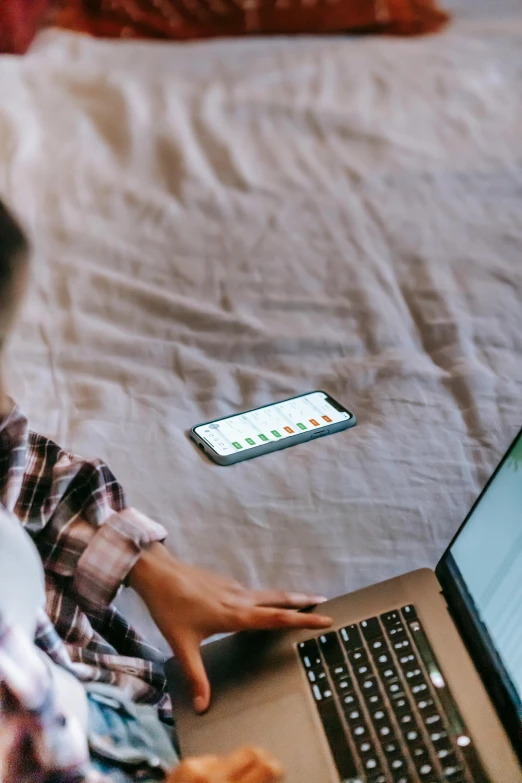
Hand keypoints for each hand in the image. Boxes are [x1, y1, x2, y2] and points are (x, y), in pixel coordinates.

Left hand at [130, 544, 331, 712]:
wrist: (158, 574)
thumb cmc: (170, 609)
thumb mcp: (182, 647)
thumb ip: (196, 676)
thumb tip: (202, 706)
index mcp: (236, 614)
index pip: (277, 617)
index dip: (303, 619)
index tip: (325, 619)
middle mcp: (240, 599)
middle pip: (280, 599)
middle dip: (304, 602)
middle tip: (326, 606)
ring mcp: (233, 588)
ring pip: (268, 593)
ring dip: (288, 598)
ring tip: (303, 604)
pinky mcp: (225, 584)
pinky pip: (254, 592)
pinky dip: (268, 598)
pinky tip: (264, 605)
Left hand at [167, 746, 282, 782]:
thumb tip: (271, 779)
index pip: (265, 766)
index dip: (275, 770)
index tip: (277, 775)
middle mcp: (212, 776)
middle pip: (250, 752)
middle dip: (259, 763)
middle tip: (263, 774)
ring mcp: (194, 768)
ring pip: (229, 757)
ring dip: (234, 770)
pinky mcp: (182, 766)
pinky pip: (209, 761)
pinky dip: (214, 772)